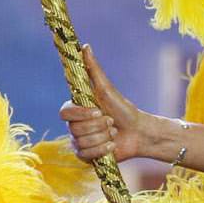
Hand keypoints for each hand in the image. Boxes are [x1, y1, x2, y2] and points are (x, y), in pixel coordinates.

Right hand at [60, 45, 147, 165]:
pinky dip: (103, 149)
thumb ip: (93, 69)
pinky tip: (112, 146)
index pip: (64, 113)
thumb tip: (85, 46)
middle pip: (75, 129)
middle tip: (111, 122)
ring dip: (103, 137)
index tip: (99, 111)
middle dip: (99, 126)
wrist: (138, 132)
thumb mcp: (107, 89)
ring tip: (113, 133)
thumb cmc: (123, 109)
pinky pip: (87, 154)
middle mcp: (74, 126)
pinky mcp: (86, 156)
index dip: (82, 114)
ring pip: (82, 142)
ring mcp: (79, 141)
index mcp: (76, 109)